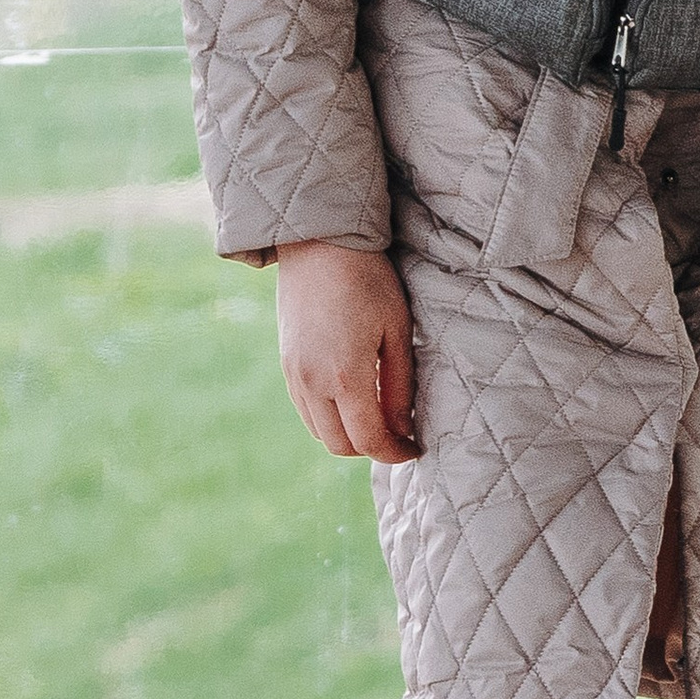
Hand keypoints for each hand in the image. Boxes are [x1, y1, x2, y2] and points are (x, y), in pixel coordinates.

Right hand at [276, 241, 418, 462]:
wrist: (320, 245)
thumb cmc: (368, 282)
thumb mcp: (397, 332)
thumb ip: (399, 387)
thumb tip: (404, 428)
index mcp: (345, 377)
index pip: (369, 440)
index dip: (395, 453)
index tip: (414, 450)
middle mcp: (312, 383)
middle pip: (340, 445)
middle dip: (371, 448)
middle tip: (398, 435)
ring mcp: (293, 376)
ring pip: (320, 432)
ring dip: (348, 435)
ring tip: (377, 417)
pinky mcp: (286, 365)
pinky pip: (306, 411)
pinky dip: (329, 418)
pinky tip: (352, 399)